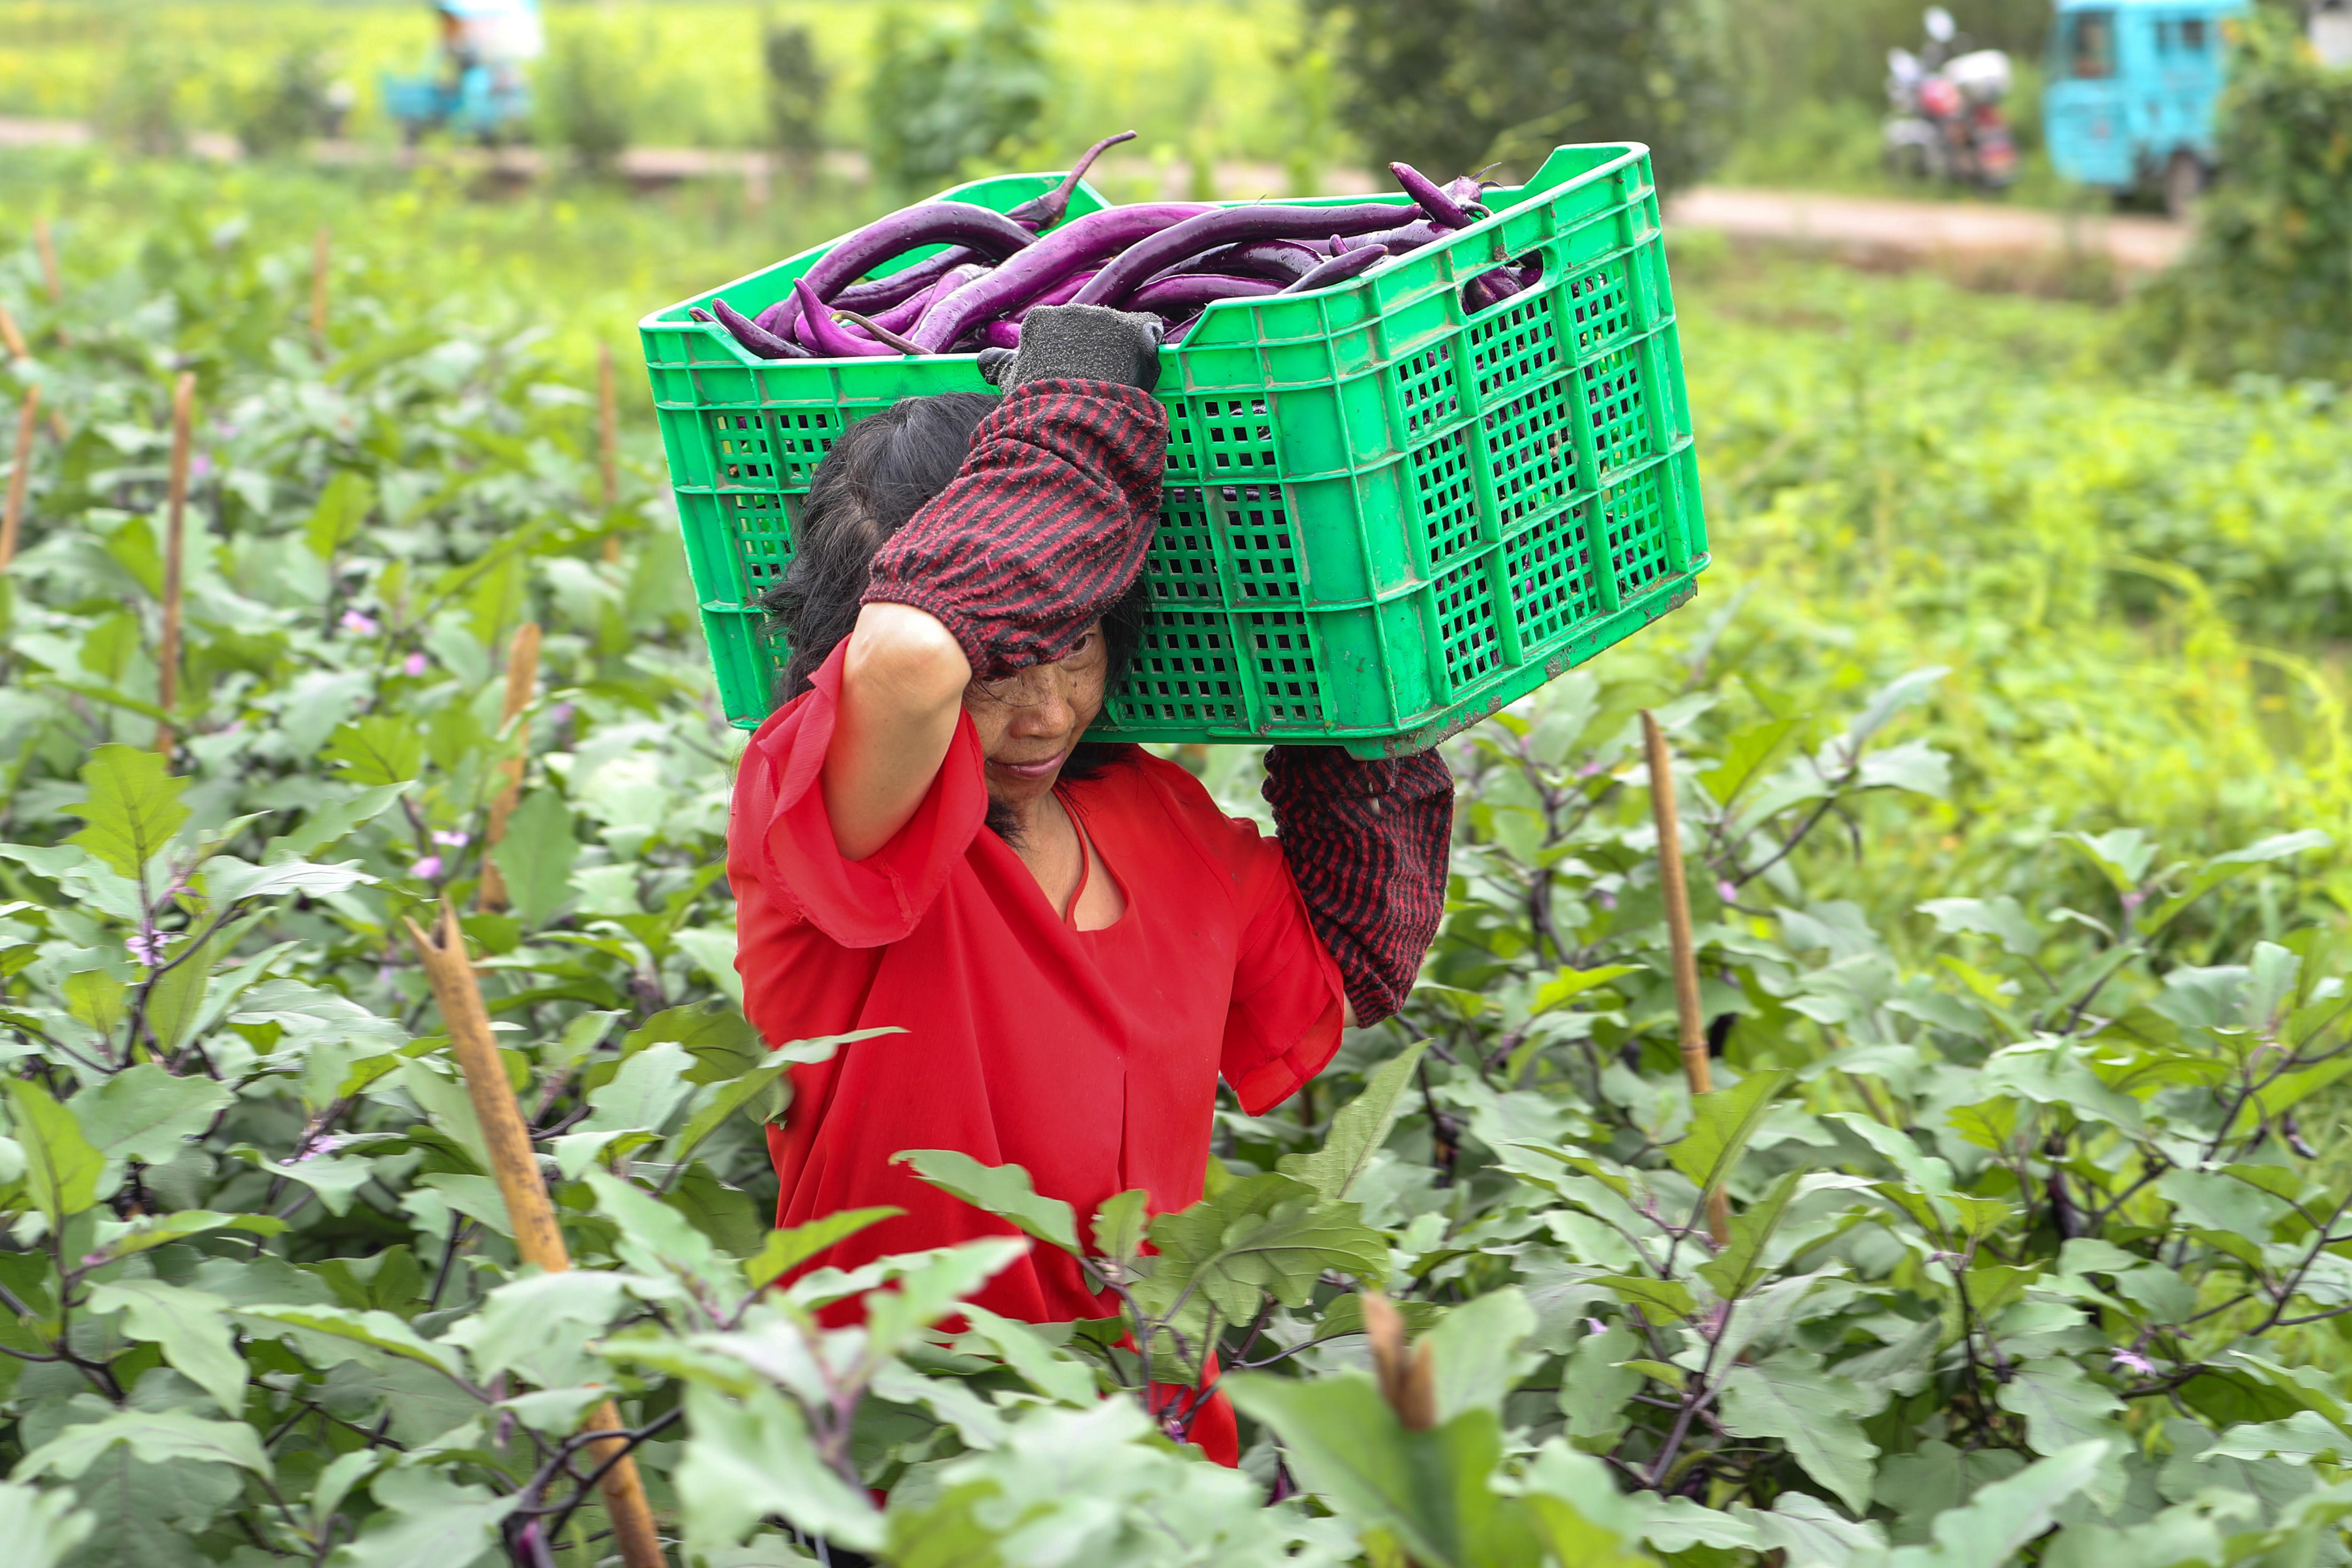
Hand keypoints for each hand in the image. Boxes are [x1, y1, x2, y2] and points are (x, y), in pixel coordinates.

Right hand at [979, 303, 1164, 393]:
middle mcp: (1073, 310)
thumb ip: (1000, 365)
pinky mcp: (1135, 329)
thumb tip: (981, 361)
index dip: (1069, 357)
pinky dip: (1148, 348)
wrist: (1071, 415)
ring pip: (1119, 331)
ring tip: (1116, 384)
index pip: (1060, 333)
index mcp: (1041, 319)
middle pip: (1091, 328)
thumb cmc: (1037, 403)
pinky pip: (1150, 330)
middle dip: (1095, 352)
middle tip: (1096, 385)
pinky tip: (1140, 370)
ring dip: (1121, 352)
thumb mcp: (1012, 381)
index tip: (1072, 379)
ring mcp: (1106, 317)